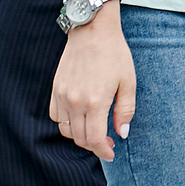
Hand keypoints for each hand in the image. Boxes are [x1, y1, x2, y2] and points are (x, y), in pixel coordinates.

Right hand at [48, 9, 133, 160]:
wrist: (92, 30)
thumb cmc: (115, 54)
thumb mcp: (129, 82)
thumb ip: (125, 110)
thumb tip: (122, 133)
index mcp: (95, 102)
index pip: (94, 139)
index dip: (103, 151)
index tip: (111, 154)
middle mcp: (75, 102)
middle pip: (80, 138)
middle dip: (94, 146)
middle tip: (108, 143)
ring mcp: (62, 96)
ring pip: (66, 130)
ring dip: (80, 136)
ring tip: (95, 130)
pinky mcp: (55, 90)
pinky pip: (56, 117)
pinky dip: (68, 124)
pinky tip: (81, 117)